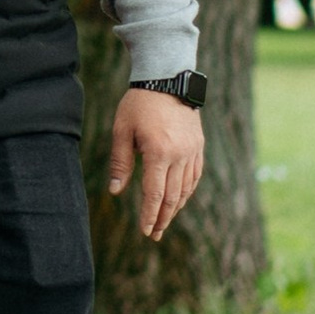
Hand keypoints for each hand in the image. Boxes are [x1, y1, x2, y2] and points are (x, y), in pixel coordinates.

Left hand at [107, 87, 204, 242]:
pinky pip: (195, 176)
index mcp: (159, 152)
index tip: (146, 231)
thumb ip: (121, 162)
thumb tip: (116, 191)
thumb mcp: (122, 130)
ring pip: (186, 189)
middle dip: (162, 218)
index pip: (154, 193)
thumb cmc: (139, 104)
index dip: (149, 215)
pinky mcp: (198, 145)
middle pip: (172, 196)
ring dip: (175, 208)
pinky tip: (179, 199)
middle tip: (154, 234)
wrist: (167, 79)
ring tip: (164, 220)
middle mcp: (179, 155)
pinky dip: (187, 191)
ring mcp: (192, 151)